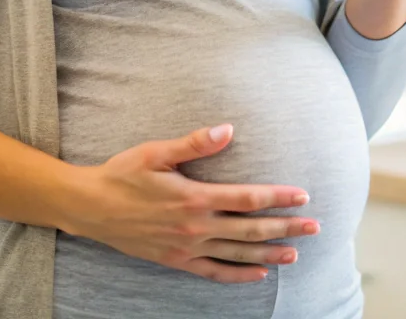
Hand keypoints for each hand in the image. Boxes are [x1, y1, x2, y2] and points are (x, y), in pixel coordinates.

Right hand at [67, 124, 319, 283]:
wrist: (90, 208)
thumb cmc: (122, 174)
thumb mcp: (156, 152)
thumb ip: (194, 143)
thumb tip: (227, 130)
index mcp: (194, 197)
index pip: (247, 199)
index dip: (277, 197)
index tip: (302, 196)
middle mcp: (195, 227)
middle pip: (250, 230)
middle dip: (285, 228)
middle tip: (315, 227)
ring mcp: (187, 248)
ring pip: (238, 254)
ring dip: (269, 254)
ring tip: (296, 253)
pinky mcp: (176, 260)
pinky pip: (214, 273)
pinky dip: (239, 275)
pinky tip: (258, 274)